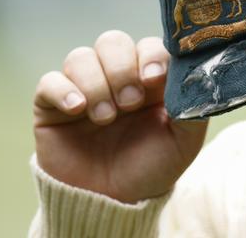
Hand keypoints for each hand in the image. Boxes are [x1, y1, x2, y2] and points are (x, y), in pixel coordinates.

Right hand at [33, 30, 206, 202]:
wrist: (114, 203)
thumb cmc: (152, 166)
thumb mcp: (184, 140)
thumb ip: (193, 106)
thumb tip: (196, 76)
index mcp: (148, 77)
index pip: (147, 45)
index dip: (150, 55)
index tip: (154, 79)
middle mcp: (115, 76)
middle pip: (112, 41)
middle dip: (122, 69)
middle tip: (130, 102)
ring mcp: (83, 88)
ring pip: (80, 57)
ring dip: (96, 84)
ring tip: (106, 118)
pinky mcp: (52, 106)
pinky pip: (49, 81)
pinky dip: (62, 90)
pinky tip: (77, 109)